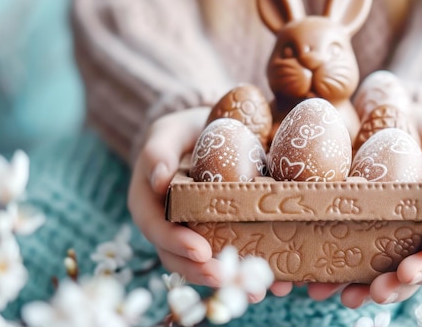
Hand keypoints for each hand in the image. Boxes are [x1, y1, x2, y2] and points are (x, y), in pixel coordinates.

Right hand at [127, 107, 293, 299]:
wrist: (205, 135)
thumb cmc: (182, 133)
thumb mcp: (167, 132)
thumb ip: (157, 151)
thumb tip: (158, 178)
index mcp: (147, 204)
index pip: (156, 229)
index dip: (176, 243)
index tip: (201, 250)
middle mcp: (167, 226)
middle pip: (179, 257)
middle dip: (203, 272)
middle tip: (230, 279)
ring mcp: (192, 233)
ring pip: (204, 264)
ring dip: (229, 278)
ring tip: (256, 289)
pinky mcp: (218, 234)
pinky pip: (229, 253)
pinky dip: (247, 267)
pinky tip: (274, 279)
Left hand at [308, 105, 421, 306]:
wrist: (380, 122)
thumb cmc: (416, 130)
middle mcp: (419, 231)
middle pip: (420, 264)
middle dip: (404, 281)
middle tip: (384, 290)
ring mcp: (389, 238)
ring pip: (386, 273)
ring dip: (369, 290)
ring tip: (350, 299)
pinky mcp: (360, 237)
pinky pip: (351, 262)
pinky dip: (335, 279)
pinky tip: (317, 288)